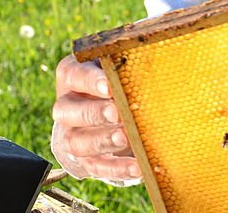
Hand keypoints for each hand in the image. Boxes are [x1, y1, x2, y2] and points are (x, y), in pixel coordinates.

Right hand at [51, 54, 140, 183]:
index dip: (88, 80)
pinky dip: (116, 168)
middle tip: (116, 113)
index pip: (71, 74)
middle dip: (93, 112)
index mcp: (72, 76)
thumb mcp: (120, 67)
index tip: (108, 86)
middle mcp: (66, 106)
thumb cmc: (119, 81)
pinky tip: (137, 166)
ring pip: (76, 141)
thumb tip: (161, 60)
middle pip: (66, 110)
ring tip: (124, 138)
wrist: (110, 114)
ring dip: (101, 141)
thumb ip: (130, 63)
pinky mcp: (84, 161)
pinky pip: (96, 167)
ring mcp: (72, 135)